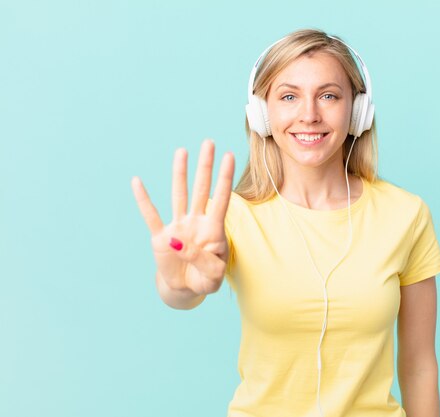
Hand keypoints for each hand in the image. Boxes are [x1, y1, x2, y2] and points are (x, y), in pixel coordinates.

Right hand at [131, 139, 234, 294]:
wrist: (186, 289)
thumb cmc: (205, 279)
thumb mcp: (213, 276)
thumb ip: (203, 260)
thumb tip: (178, 242)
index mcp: (214, 230)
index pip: (221, 199)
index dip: (225, 178)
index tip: (230, 156)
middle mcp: (196, 222)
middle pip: (201, 188)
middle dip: (205, 166)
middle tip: (209, 142)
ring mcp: (178, 227)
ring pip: (179, 195)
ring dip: (180, 173)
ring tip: (182, 151)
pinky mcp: (160, 237)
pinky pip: (150, 215)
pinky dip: (143, 200)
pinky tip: (137, 182)